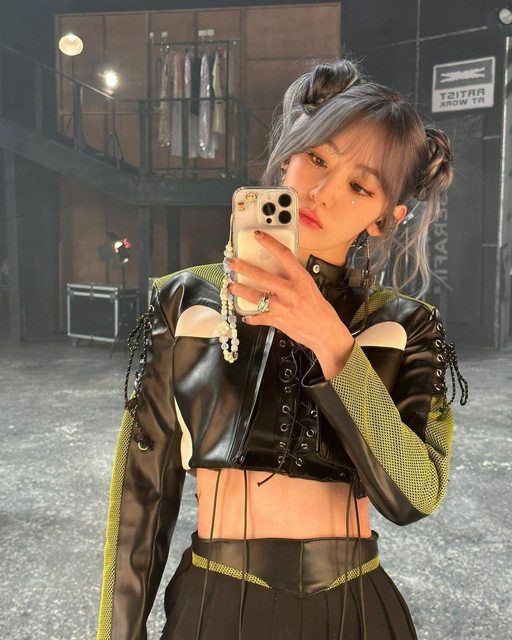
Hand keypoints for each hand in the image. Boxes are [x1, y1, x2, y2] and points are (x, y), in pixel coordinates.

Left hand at [227, 230, 353, 369]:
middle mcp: (290, 290)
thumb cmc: (321, 310)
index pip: (284, 255)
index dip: (269, 243)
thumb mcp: (310, 288)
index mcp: (301, 279)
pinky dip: (251, 317)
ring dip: (240, 290)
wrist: (326, 333)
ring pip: (254, 295)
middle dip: (243, 267)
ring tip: (231, 286)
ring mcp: (282, 306)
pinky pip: (258, 317)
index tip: (258, 235)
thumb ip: (294, 279)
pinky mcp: (277, 320)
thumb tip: (278, 271)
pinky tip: (246, 315)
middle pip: (261, 275)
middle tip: (231, 263)